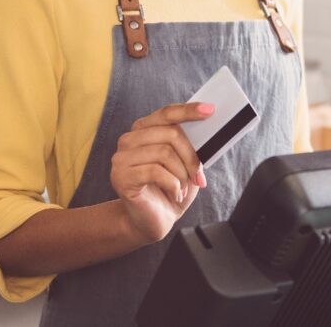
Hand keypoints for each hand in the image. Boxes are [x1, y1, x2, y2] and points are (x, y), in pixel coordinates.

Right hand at [110, 102, 213, 244]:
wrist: (151, 222)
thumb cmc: (170, 191)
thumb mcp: (185, 166)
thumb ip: (191, 147)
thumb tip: (209, 133)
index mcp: (144, 130)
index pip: (167, 114)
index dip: (188, 110)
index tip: (210, 110)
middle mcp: (129, 139)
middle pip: (170, 134)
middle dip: (191, 157)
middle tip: (199, 177)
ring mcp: (121, 158)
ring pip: (164, 153)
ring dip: (182, 175)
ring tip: (182, 189)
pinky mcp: (120, 176)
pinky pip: (155, 172)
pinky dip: (173, 185)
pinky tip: (174, 194)